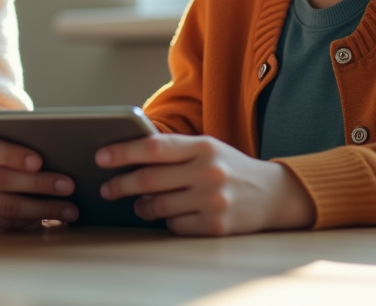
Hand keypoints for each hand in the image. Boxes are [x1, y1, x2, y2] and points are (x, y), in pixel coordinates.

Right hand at [0, 119, 77, 228]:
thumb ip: (5, 135)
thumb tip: (53, 151)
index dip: (12, 156)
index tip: (40, 160)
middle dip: (38, 185)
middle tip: (68, 185)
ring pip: (1, 207)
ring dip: (39, 210)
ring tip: (67, 208)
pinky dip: (25, 222)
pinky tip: (45, 217)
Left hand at [96, 134, 315, 235]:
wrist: (274, 194)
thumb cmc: (229, 168)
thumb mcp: (207, 149)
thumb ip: (174, 151)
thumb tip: (127, 157)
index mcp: (204, 146)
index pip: (154, 146)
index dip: (123, 152)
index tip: (101, 156)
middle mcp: (209, 172)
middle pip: (149, 179)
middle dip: (121, 184)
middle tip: (106, 188)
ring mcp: (213, 201)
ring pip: (158, 206)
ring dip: (141, 206)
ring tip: (138, 203)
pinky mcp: (216, 227)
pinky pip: (175, 226)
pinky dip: (167, 221)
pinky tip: (169, 215)